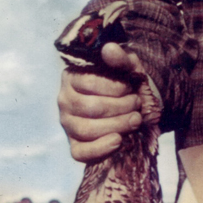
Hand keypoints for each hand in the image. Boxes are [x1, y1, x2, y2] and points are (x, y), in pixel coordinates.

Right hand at [57, 43, 143, 162]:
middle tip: (137, 104)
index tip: (130, 87)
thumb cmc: (127, 84)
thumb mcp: (128, 68)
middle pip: (89, 108)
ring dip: (117, 125)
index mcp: (73, 78)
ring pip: (86, 130)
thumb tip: (109, 50)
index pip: (88, 82)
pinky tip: (118, 140)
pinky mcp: (75, 145)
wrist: (135, 107)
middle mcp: (65, 100)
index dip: (114, 87)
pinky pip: (80, 153)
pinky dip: (100, 148)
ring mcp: (68, 124)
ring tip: (135, 119)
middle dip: (121, 107)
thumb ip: (120, 58)